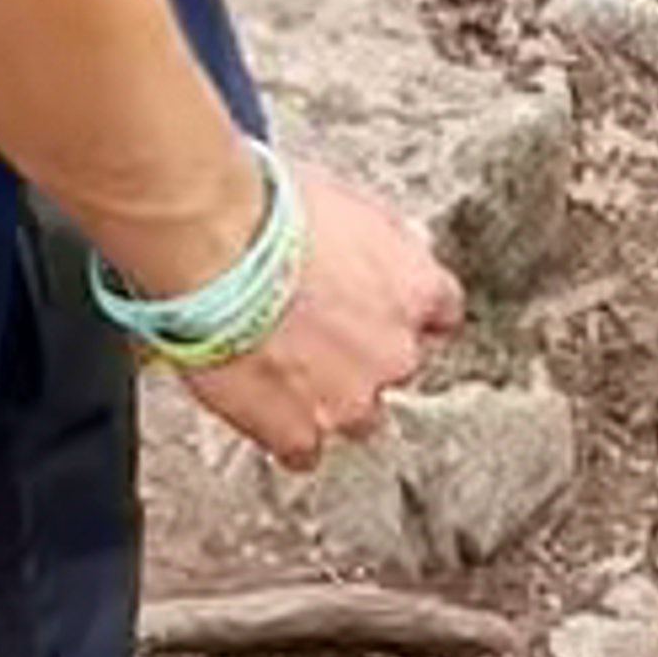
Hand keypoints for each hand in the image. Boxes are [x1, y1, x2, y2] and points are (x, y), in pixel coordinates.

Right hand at [183, 162, 459, 469]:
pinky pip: (304, 450)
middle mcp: (395, 352)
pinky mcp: (298, 431)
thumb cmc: (270, 212)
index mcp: (416, 288)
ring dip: (330, 397)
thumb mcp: (348, 206)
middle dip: (364, 354)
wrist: (217, 248)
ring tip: (284, 366)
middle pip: (396, 367)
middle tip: (318, 330)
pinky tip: (265, 407)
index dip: (401, 310)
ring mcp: (349, 399)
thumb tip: (375, 257)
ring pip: (357, 415)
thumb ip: (378, 248)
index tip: (378, 307)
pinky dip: (287, 433)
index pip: (440, 314)